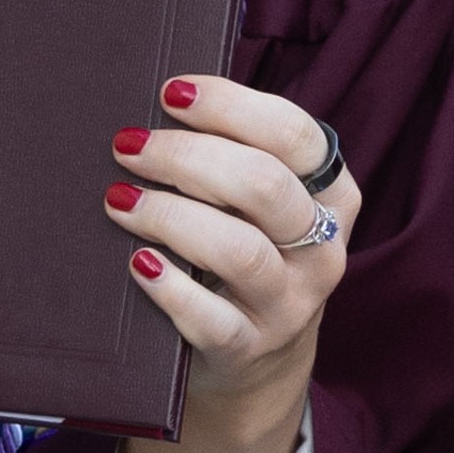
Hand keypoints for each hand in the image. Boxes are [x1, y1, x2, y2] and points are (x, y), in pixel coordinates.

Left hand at [106, 75, 350, 437]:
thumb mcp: (262, 205)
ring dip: (170, 216)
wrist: (256, 359)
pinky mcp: (250, 348)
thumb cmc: (247, 250)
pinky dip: (169, 286)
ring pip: (240, 249)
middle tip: (129, 146)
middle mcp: (323, 248)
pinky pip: (210, 317)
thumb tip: (163, 101)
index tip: (171, 93)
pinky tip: (138, 262)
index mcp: (334, 195)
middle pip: (264, 185)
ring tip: (120, 200)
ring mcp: (290, 304)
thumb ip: (237, 155)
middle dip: (187, 157)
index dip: (229, 106)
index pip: (293, 135)